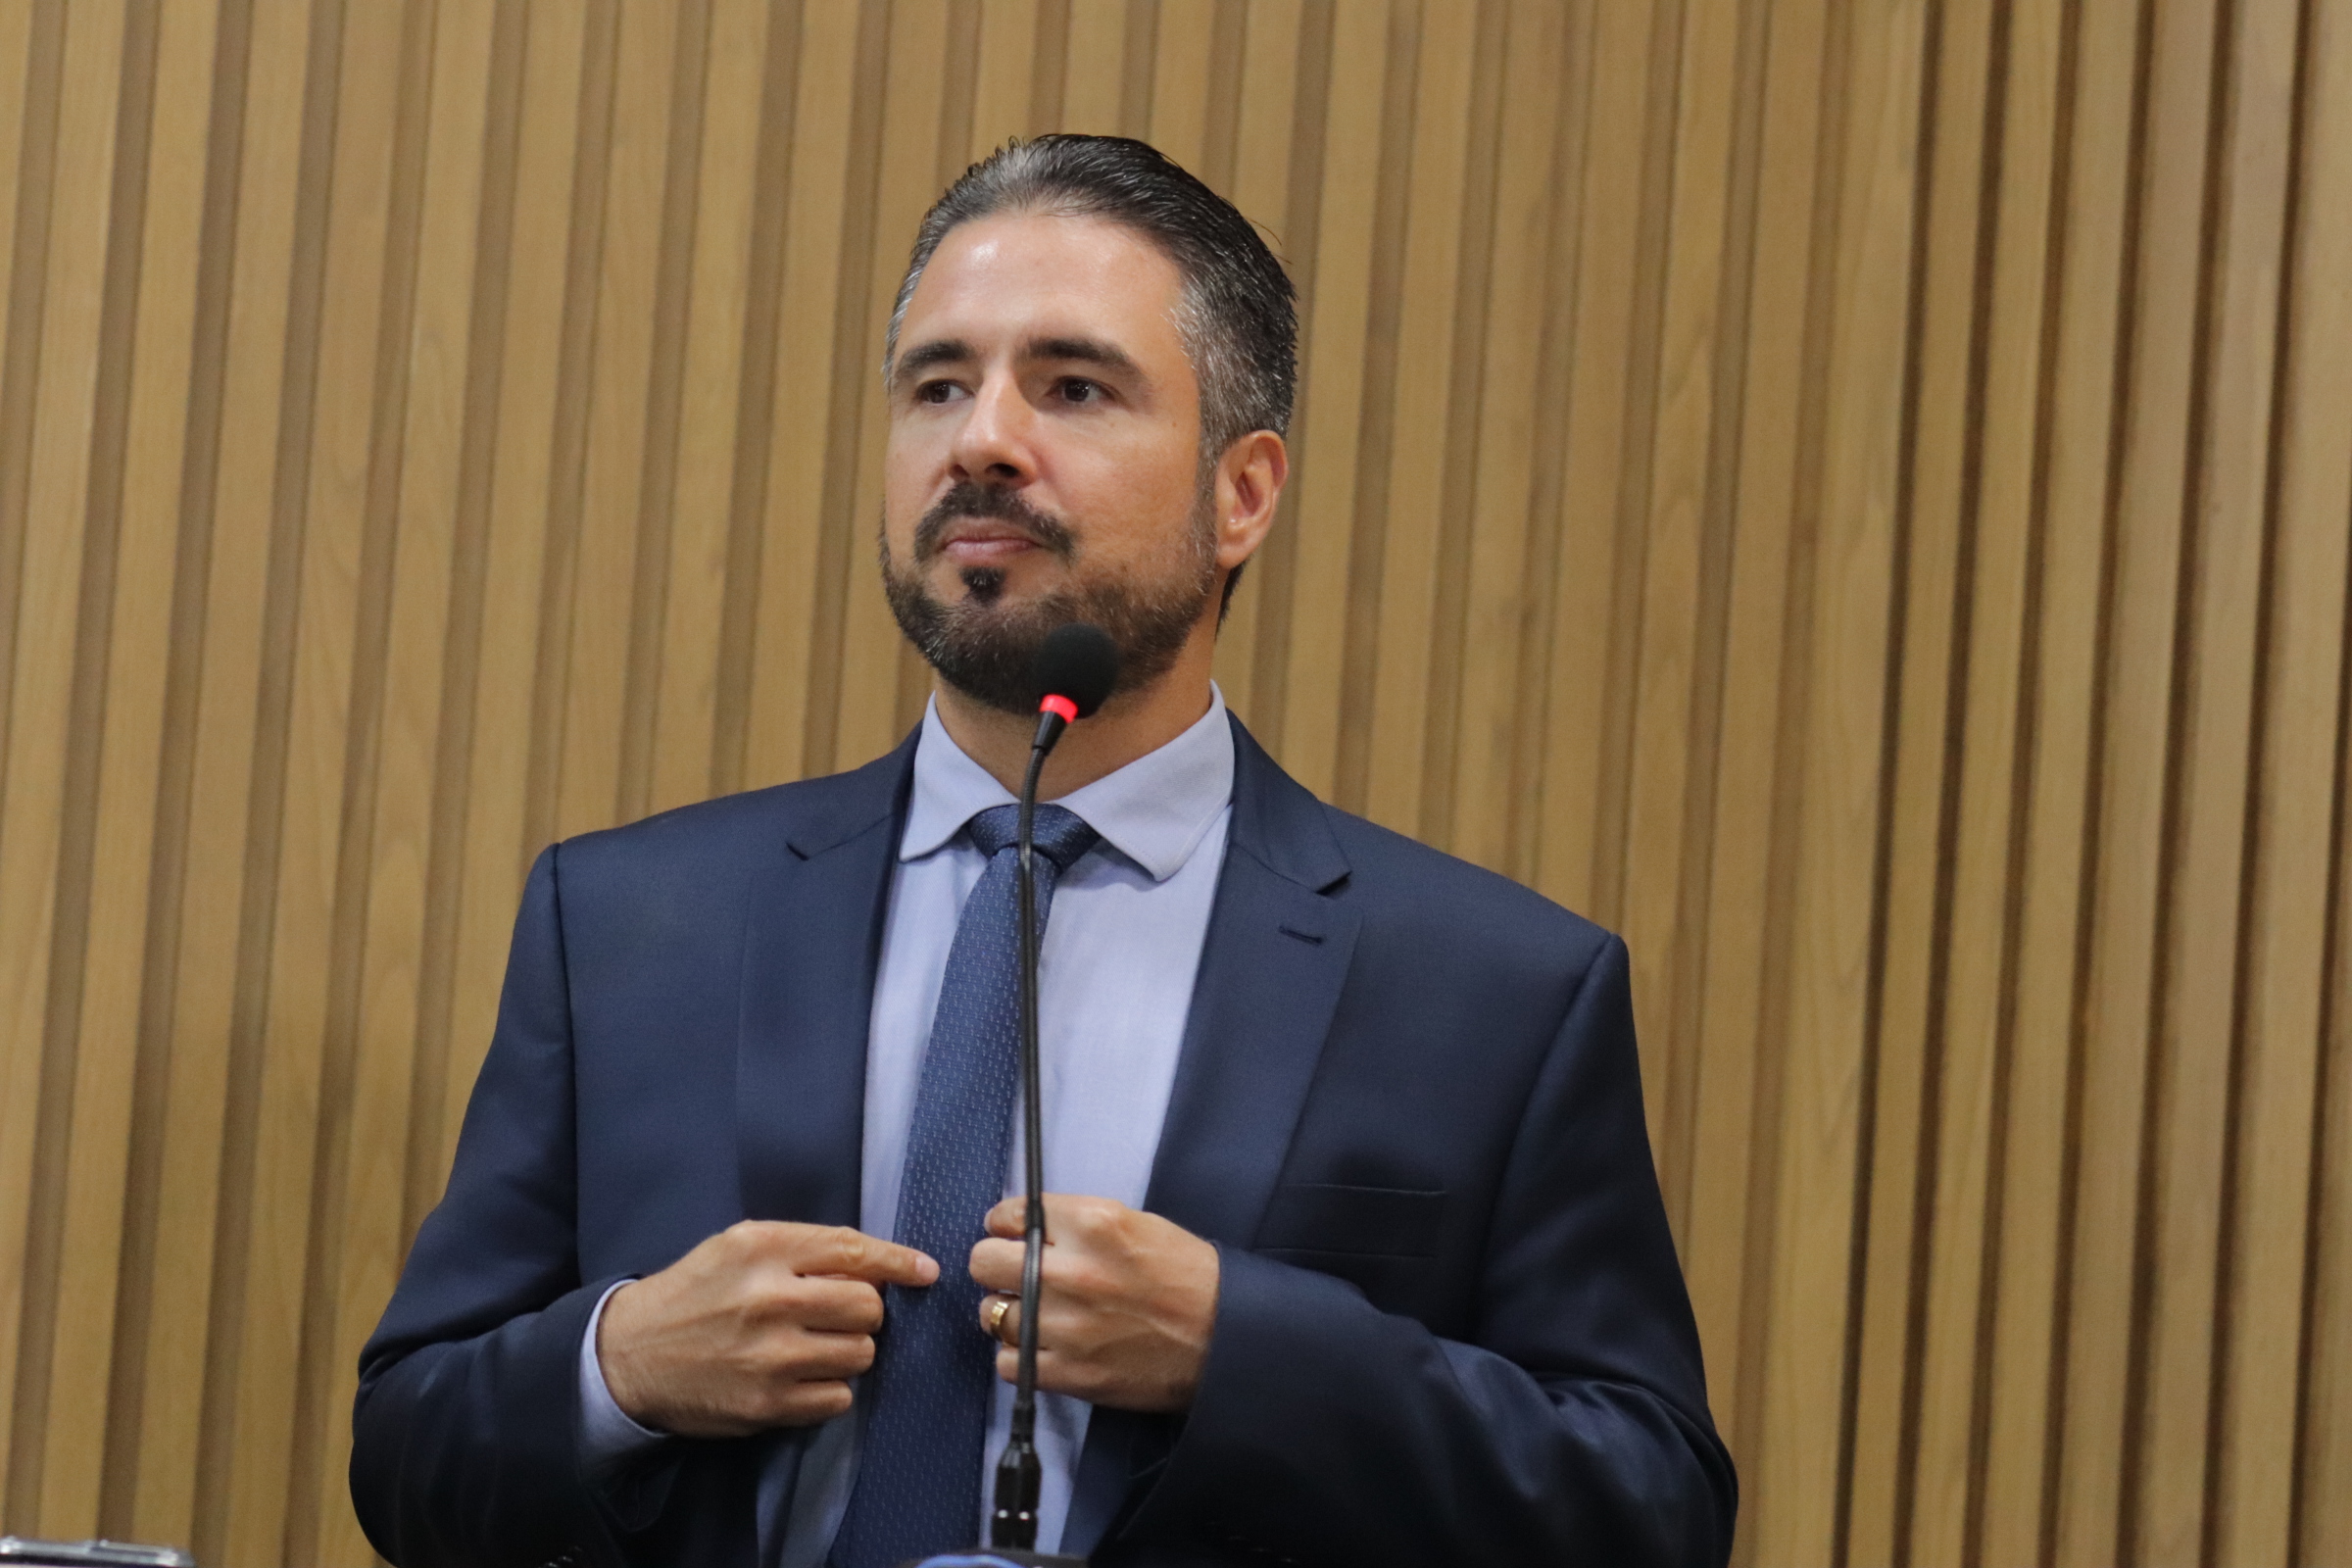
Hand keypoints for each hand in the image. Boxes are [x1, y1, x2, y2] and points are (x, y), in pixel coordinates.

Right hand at [597, 1220, 937, 1436]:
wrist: (630, 1355)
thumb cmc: (694, 1293)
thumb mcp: (739, 1246)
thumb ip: (805, 1249)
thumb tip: (879, 1264)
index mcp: (763, 1249)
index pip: (854, 1251)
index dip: (899, 1262)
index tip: (925, 1271)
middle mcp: (770, 1299)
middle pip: (868, 1307)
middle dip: (865, 1311)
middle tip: (840, 1315)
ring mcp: (770, 1357)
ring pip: (860, 1354)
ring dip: (849, 1351)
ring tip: (814, 1347)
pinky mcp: (767, 1405)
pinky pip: (838, 1398)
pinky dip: (830, 1389)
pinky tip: (801, 1377)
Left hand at [968, 1195, 1218, 1412]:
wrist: (1226, 1340)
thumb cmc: (1186, 1277)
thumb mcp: (1136, 1224)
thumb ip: (1077, 1224)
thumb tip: (1026, 1229)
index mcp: (1094, 1224)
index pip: (1008, 1214)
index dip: (1007, 1226)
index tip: (1014, 1236)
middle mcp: (1073, 1272)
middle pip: (984, 1261)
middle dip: (997, 1264)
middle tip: (1017, 1274)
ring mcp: (1067, 1327)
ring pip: (991, 1314)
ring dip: (1008, 1312)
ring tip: (1035, 1314)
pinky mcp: (1070, 1373)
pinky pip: (1007, 1362)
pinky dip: (1019, 1356)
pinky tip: (1044, 1347)